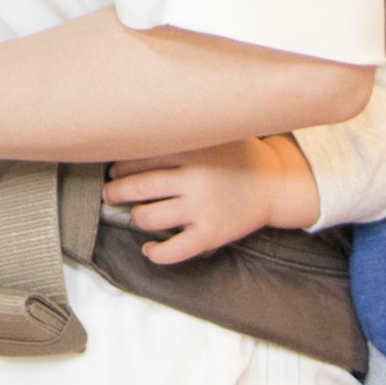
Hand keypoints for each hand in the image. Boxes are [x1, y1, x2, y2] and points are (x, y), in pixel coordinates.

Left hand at [105, 134, 317, 265]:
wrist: (276, 183)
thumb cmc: (239, 157)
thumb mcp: (212, 135)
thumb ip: (182, 133)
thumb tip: (139, 131)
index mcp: (192, 150)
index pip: (140, 158)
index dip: (121, 166)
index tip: (115, 169)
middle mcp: (194, 178)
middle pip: (138, 187)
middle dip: (116, 192)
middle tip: (110, 193)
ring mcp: (202, 208)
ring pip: (149, 217)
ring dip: (135, 217)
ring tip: (135, 214)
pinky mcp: (211, 234)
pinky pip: (174, 250)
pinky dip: (155, 253)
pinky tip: (148, 249)